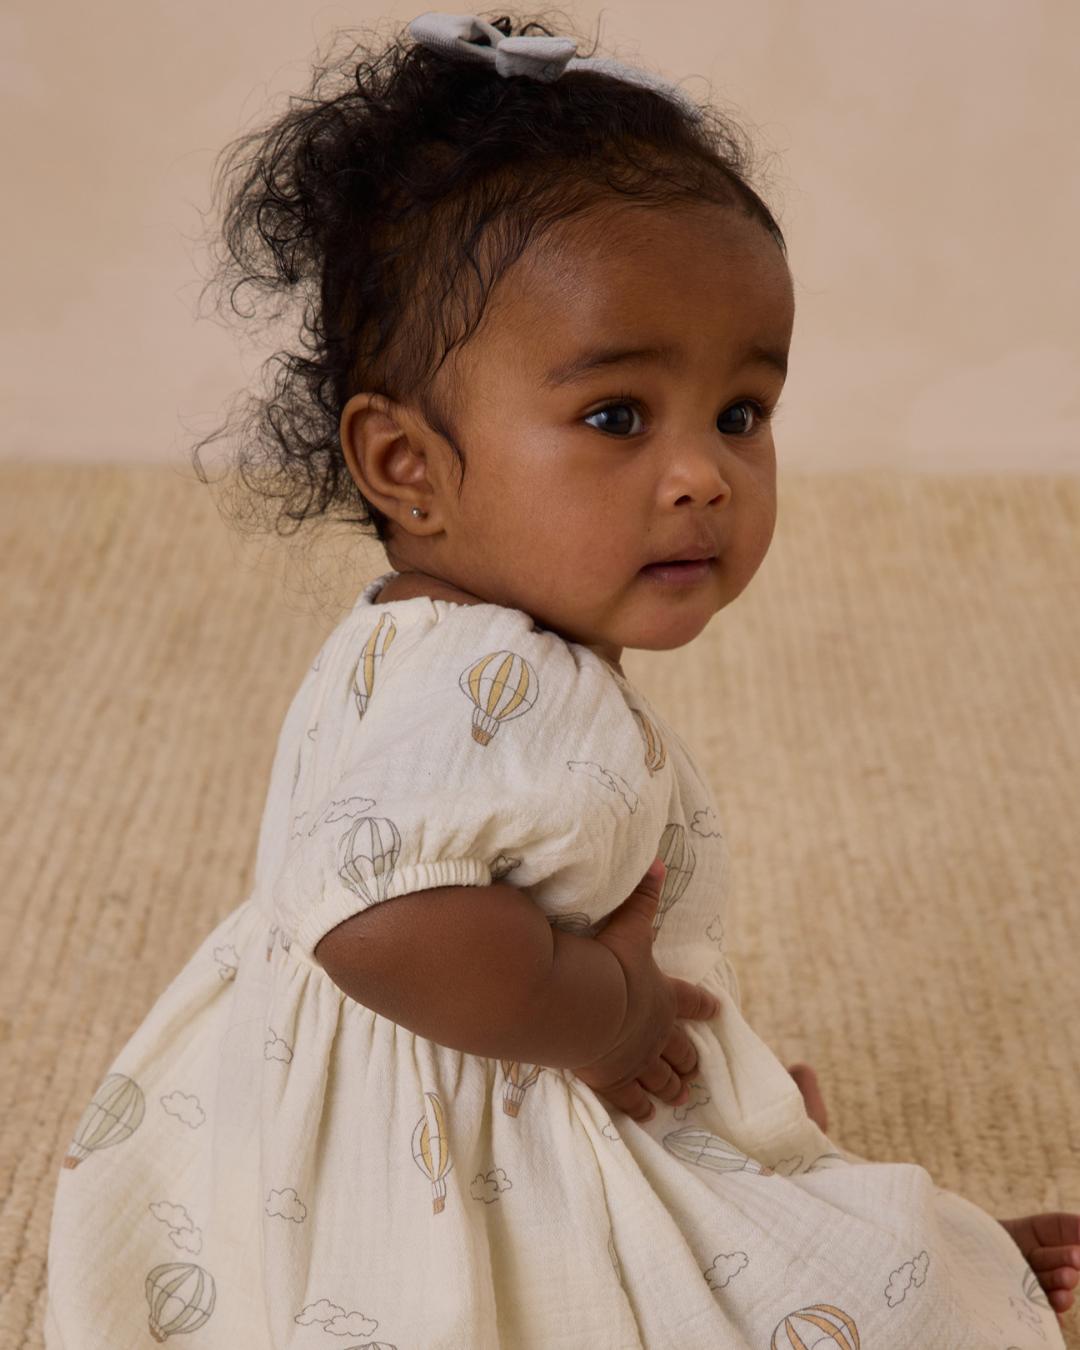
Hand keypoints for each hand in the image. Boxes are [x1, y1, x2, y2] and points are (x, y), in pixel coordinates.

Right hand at [572, 860, 719, 1121]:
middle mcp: (655, 1032)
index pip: (691, 1000)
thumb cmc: (607, 963)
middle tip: (698, 1068)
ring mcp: (634, 1059)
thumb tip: (658, 861)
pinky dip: (640, 1107)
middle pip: (680, 1049)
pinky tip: (646, 1115)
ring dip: (673, 1085)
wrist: (584, 1006)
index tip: (717, 1010)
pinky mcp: (610, 1079)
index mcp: (662, 996)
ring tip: (681, 1095)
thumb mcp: (628, 926)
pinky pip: (630, 1099)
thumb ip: (642, 897)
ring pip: (661, 1077)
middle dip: (690, 1057)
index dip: (704, 1004)